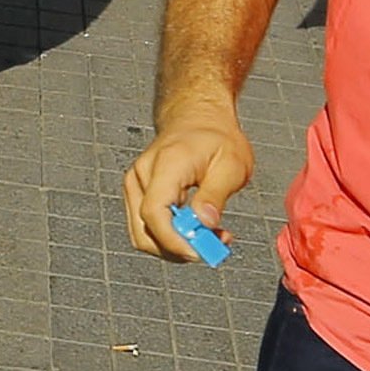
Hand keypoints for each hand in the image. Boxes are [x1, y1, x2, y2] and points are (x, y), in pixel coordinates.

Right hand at [123, 112, 255, 263]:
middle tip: (214, 247)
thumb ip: (216, 194)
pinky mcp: (139, 193)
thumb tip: (204, 224)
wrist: (199, 117)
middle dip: (177, 248)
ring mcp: (136, 185)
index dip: (174, 240)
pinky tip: (197, 229)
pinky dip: (172, 236)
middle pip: (145, 231)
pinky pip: (149, 226)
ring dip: (176, 245)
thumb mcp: (232, 162)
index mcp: (166, 163)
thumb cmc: (217, 137)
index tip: (200, 252)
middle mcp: (142, 175)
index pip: (154, 212)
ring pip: (145, 234)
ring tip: (211, 235)